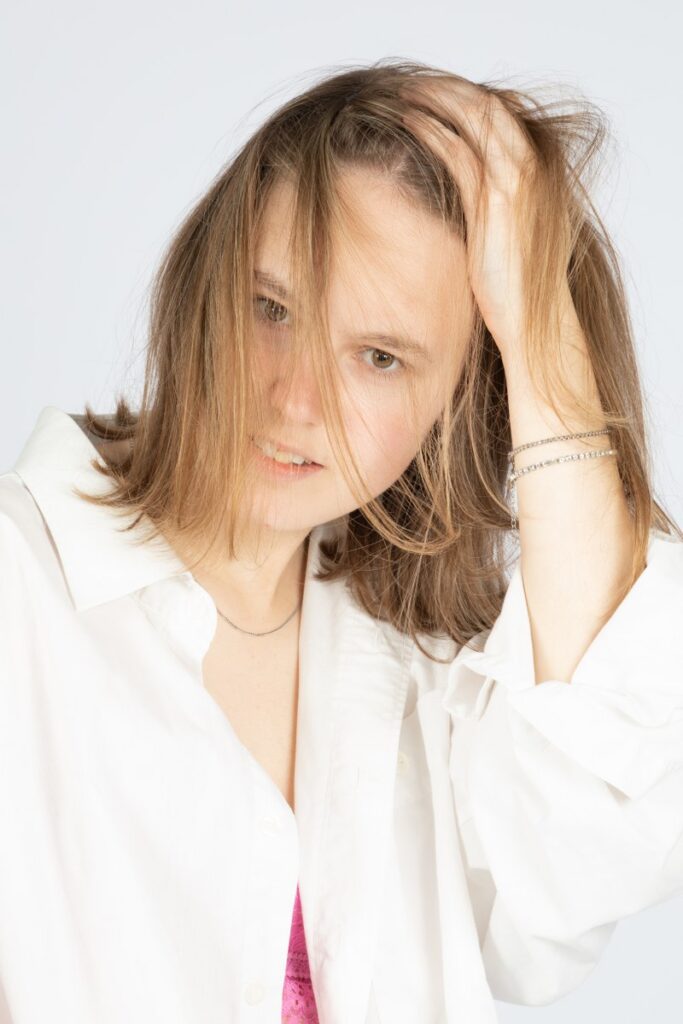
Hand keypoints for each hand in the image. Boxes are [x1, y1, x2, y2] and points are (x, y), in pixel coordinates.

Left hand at [399, 77, 551, 360]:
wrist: (534, 323)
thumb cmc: (518, 292)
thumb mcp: (506, 241)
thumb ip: (493, 211)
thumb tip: (465, 206)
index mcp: (536, 175)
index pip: (503, 118)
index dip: (469, 101)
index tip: (438, 96)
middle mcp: (531, 170)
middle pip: (489, 107)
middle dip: (450, 90)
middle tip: (416, 86)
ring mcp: (516, 182)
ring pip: (475, 118)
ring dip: (438, 100)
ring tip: (407, 94)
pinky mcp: (497, 200)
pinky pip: (460, 151)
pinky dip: (434, 130)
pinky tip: (412, 121)